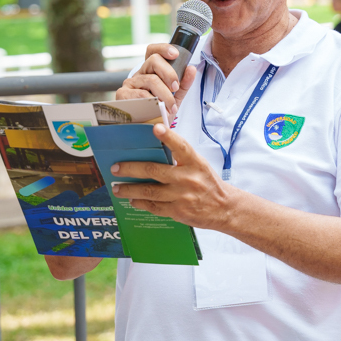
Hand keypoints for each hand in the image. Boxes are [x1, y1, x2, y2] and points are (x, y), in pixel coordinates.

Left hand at [110, 123, 237, 229]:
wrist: (225, 208)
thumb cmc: (209, 183)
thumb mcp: (200, 166)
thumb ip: (181, 159)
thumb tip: (154, 150)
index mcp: (195, 163)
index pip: (181, 147)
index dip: (169, 137)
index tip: (156, 128)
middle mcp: (188, 178)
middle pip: (155, 171)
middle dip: (131, 168)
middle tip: (115, 167)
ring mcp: (182, 196)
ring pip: (150, 191)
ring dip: (130, 189)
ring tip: (117, 187)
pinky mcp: (178, 212)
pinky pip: (154, 206)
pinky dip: (141, 203)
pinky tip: (132, 200)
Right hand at [117, 44, 197, 113]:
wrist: (146, 131)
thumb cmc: (159, 112)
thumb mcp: (175, 97)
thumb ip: (183, 83)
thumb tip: (192, 68)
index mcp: (151, 70)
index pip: (153, 51)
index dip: (164, 48)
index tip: (175, 54)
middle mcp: (140, 73)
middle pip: (154, 61)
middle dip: (169, 73)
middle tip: (175, 87)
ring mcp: (130, 83)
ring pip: (151, 79)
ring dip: (165, 94)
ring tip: (170, 106)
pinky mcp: (122, 94)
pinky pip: (140, 93)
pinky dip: (152, 102)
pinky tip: (156, 109)